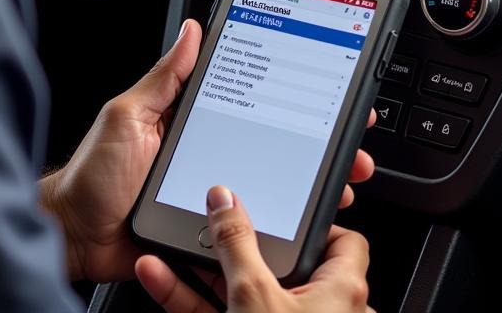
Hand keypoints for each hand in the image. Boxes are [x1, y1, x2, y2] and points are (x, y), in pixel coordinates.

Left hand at [40, 20, 377, 282]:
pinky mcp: (209, 232)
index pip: (254, 103)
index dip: (292, 97)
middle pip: (276, 147)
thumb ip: (164, 78)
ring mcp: (213, 195)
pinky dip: (282, 228)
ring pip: (273, 189)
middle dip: (320, 147)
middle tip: (351, 146)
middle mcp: (211, 155)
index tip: (328, 91)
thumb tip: (193, 31)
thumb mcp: (129, 115)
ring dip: (312, 187)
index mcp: (195, 121)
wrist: (75, 237)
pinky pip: (250, 230)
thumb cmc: (94, 175)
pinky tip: (310, 222)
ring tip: (343, 184)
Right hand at [135, 186, 374, 312]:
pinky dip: (192, 301)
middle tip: (209, 224)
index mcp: (342, 291)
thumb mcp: (254, 295)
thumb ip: (237, 242)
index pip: (340, 240)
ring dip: (201, 272)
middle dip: (234, 245)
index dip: (311, 221)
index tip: (277, 208)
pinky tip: (160, 280)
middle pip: (277, 264)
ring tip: (168, 248)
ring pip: (241, 294)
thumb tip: (225, 199)